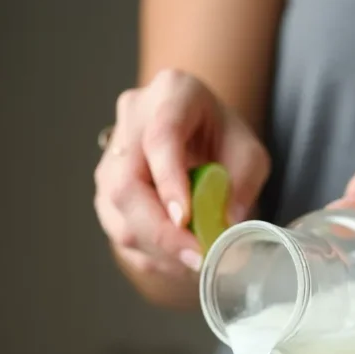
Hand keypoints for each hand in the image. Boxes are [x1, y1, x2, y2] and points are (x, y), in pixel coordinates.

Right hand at [94, 69, 269, 278]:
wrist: (196, 137)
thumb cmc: (223, 140)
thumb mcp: (249, 153)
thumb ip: (242, 183)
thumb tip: (226, 223)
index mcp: (173, 93)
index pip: (160, 138)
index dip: (169, 181)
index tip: (184, 218)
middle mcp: (132, 119)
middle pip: (126, 183)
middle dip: (160, 231)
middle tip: (196, 257)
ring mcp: (111, 155)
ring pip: (117, 212)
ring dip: (156, 247)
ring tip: (193, 260)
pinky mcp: (105, 189)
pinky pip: (118, 230)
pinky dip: (149, 254)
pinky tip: (176, 257)